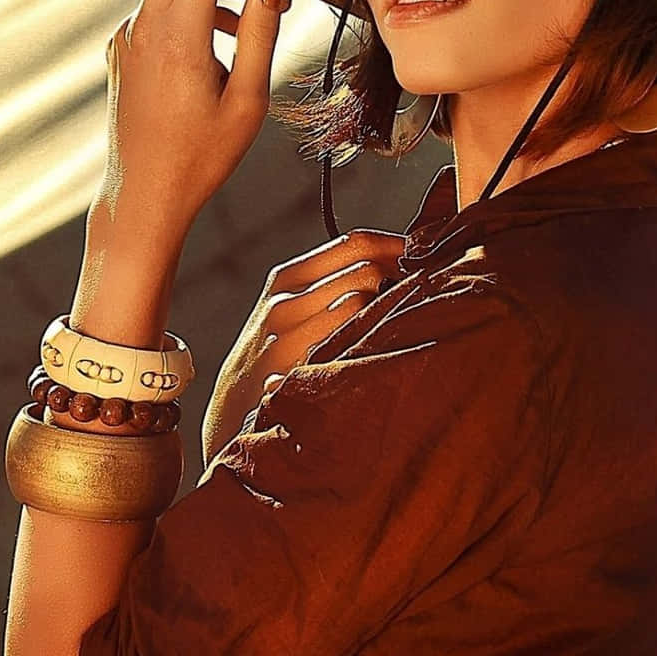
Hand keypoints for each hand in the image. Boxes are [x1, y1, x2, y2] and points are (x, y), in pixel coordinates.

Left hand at [93, 0, 291, 246]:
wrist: (140, 199)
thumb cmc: (199, 159)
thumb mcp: (246, 102)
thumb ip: (257, 36)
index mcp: (178, 36)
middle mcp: (146, 27)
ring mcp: (131, 38)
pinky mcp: (128, 52)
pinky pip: (166, 11)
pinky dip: (198, 5)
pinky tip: (227, 32)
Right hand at [200, 229, 408, 462]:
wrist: (229, 412)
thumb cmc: (273, 356)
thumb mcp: (289, 309)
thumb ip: (330, 283)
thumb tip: (395, 261)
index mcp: (286, 277)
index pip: (355, 243)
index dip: (398, 247)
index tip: (426, 260)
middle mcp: (283, 302)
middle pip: (365, 270)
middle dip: (398, 280)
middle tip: (420, 298)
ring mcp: (286, 337)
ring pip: (360, 303)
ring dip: (387, 312)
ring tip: (399, 328)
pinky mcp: (292, 371)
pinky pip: (348, 344)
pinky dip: (370, 343)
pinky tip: (376, 356)